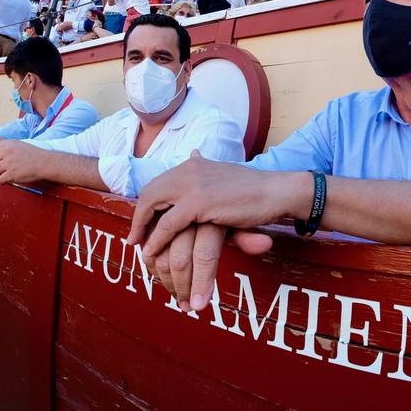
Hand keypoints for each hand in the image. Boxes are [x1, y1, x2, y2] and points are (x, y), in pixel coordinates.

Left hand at [0, 139, 52, 185]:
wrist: (45, 163)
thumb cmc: (33, 155)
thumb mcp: (18, 146)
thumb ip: (6, 149)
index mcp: (8, 144)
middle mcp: (7, 152)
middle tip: (4, 169)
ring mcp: (8, 163)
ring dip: (0, 174)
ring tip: (9, 174)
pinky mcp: (11, 174)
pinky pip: (0, 180)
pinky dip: (4, 181)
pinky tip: (11, 179)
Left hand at [127, 152, 282, 309]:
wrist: (276, 192)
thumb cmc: (253, 192)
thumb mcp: (222, 181)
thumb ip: (204, 179)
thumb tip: (193, 159)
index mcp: (193, 164)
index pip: (159, 183)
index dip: (147, 205)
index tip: (142, 224)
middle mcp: (188, 169)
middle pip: (150, 193)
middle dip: (139, 217)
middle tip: (134, 239)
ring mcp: (192, 184)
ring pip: (153, 206)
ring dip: (143, 230)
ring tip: (140, 249)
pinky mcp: (198, 202)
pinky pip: (168, 224)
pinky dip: (157, 239)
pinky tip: (153, 252)